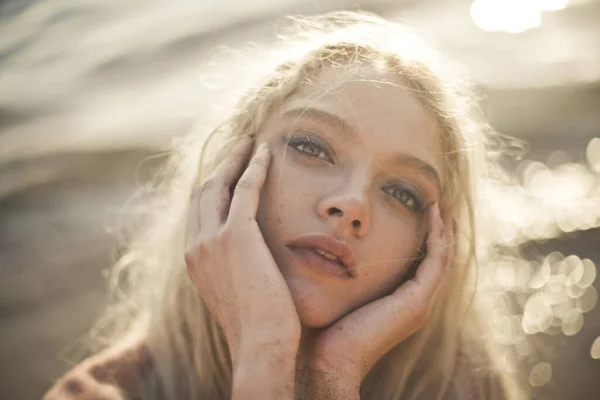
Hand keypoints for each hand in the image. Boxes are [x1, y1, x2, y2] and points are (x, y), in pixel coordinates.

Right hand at [184, 138, 299, 366]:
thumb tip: (248, 263)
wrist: (260, 346)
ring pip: (218, 184)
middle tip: (239, 147)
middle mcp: (195, 246)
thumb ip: (234, 272)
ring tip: (250, 142)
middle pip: (203, 191)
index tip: (227, 169)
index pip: (198, 211)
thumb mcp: (237, 294)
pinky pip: (244, 189)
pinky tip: (265, 153)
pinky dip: (253, 167)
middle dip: (220, 165)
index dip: (212, 185)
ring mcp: (211, 240)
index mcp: (195, 260)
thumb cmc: (258, 327)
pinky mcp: (235, 236)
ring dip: (234, 158)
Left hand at [305, 203, 453, 396]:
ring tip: (438, 206)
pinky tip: (432, 216)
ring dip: (442, 231)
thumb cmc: (330, 330)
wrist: (333, 358)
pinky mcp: (417, 302)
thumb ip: (350, 278)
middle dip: (441, 233)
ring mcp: (421, 304)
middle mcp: (419, 304)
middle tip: (437, 205)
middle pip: (439, 262)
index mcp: (404, 304)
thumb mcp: (345, 296)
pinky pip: (436, 261)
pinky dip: (437, 237)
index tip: (422, 214)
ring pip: (443, 259)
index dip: (427, 240)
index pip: (424, 267)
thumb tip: (334, 254)